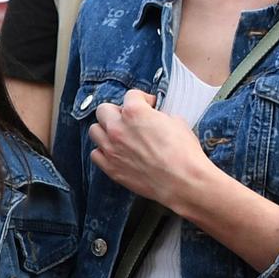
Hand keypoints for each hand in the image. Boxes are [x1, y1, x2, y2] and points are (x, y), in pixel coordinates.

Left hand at [88, 89, 209, 209]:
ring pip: (94, 131)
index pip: (131, 95)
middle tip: (129, 119)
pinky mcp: (111, 168)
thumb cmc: (183, 153)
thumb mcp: (176, 122)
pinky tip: (116, 152)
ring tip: (119, 135)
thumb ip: (159, 116)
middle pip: (104, 110)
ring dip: (106, 130)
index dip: (143, 100)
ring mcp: (111, 149)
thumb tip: (156, 119)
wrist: (183, 182)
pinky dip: (104, 152)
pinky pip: (95, 154)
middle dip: (117, 111)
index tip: (149, 106)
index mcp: (134, 112)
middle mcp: (118, 128)